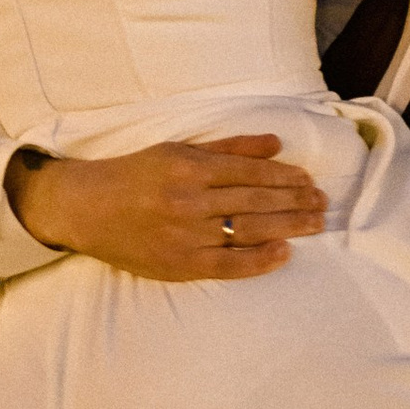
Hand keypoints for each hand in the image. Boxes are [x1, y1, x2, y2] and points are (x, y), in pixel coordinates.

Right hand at [9, 133, 325, 278]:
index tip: (309, 180)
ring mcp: (185, 234)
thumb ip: (229, 147)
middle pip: (256, 200)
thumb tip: (276, 143)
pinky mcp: (179, 264)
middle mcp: (190, 200)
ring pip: (248, 230)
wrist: (87, 209)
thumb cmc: (135, 175)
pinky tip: (284, 253)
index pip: (251, 171)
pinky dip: (258, 260)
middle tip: (323, 203)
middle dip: (295, 201)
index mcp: (190, 167)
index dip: (286, 176)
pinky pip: (228, 264)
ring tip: (315, 224)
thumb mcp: (178, 149)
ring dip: (288, 226)